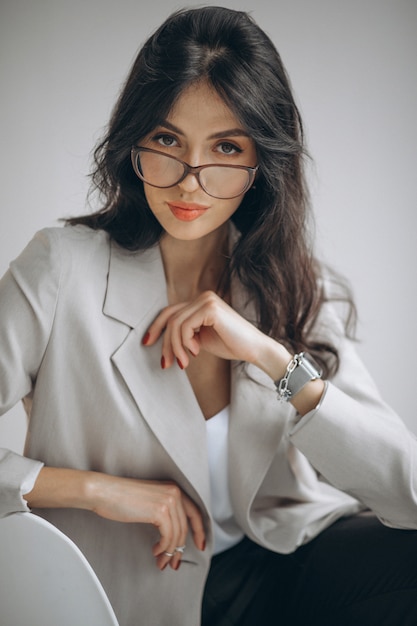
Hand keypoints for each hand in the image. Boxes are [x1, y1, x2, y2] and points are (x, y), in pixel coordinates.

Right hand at [90, 474, 205, 570]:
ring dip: (169, 552)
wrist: (104, 491)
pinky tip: (155, 552)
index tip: (200, 545)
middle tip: (174, 562)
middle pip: (185, 527)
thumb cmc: (120, 497)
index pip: (194, 512)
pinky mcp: (160, 511)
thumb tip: (174, 534)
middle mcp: (174, 492)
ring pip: (177, 535)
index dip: (199, 531)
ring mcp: (168, 501)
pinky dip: (163, 548)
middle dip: (180, 548)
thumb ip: (164, 510)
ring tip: (161, 562)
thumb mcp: (149, 500)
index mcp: (173, 488)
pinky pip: (168, 537)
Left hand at [143, 290, 289, 373]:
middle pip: (170, 318)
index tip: (147, 344)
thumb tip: (162, 339)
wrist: (254, 349)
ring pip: (175, 324)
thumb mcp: (200, 338)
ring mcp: (207, 300)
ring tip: (185, 361)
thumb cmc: (231, 345)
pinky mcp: (210, 308)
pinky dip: (186, 342)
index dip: (156, 327)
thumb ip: (185, 333)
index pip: (170, 312)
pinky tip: (196, 351)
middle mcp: (202, 296)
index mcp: (200, 301)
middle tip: (167, 363)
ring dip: (176, 347)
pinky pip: (185, 326)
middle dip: (165, 343)